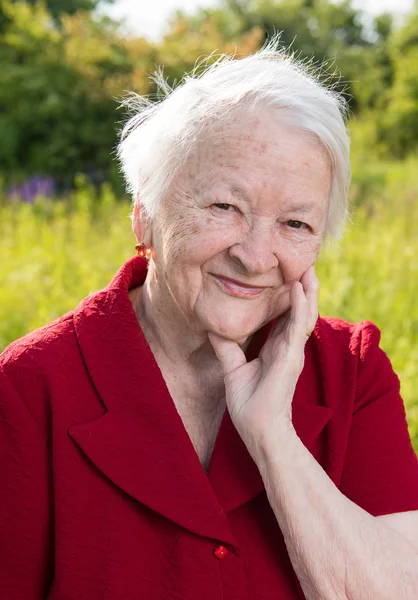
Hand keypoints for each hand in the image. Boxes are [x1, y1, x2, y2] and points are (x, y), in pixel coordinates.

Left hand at [208, 266, 318, 461]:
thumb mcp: (233, 370)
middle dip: (303, 287)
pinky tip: (298, 287)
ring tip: (308, 267)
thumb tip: (213, 329)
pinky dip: (299, 305)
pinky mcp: (291, 357)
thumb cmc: (249, 406)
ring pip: (305, 313)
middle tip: (304, 263)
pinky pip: (297, 326)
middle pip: (299, 310)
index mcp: (275, 348)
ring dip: (308, 290)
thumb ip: (226, 349)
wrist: (258, 430)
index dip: (288, 295)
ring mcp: (292, 351)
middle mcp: (287, 346)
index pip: (284, 315)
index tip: (286, 273)